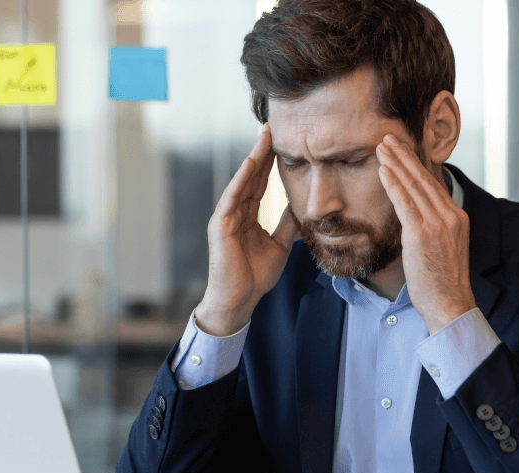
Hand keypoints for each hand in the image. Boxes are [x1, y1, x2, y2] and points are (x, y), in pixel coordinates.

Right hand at [195, 124, 300, 335]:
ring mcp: (225, 217)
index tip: (282, 142)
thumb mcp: (279, 245)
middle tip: (272, 126)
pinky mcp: (220, 225)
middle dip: (262, 151)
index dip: (270, 163)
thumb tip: (299, 206)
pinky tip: (252, 162)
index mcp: (247, 216)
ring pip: (241, 181)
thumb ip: (286, 224)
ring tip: (264, 136)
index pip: (260, 183)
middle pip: (250, 176)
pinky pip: (232, 197)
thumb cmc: (255, 277)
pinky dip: (242, 178)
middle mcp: (235, 212)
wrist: (239, 300)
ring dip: (253, 158)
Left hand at [376, 134, 476, 333]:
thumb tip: (416, 220)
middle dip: (405, 156)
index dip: (416, 165)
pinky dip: (393, 184)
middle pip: (424, 178)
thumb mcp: (443, 249)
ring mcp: (438, 223)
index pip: (433, 184)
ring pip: (414, 186)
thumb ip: (433, 229)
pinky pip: (405, 203)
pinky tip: (383, 170)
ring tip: (381, 147)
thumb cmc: (442, 283)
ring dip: (395, 163)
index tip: (403, 150)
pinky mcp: (422, 233)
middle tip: (389, 139)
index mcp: (456, 218)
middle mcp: (450, 216)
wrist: (450, 303)